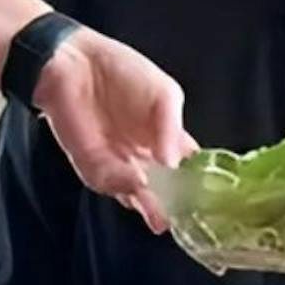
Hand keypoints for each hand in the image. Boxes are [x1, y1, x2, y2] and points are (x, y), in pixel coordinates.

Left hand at [33, 28, 193, 232]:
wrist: (76, 64)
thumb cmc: (124, 72)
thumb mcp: (164, 94)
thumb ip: (172, 129)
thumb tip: (174, 164)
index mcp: (165, 140)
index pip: (186, 170)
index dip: (197, 185)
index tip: (208, 201)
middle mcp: (143, 157)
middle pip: (162, 190)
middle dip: (172, 207)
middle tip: (181, 219)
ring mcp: (117, 164)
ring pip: (136, 194)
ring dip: (148, 205)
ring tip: (161, 214)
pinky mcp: (91, 165)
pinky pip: (109, 182)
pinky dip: (123, 186)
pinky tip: (136, 184)